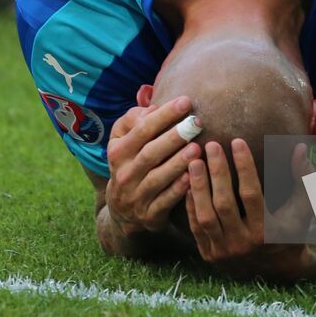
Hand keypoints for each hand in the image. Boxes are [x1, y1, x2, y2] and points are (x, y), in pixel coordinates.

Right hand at [104, 97, 201, 236]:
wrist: (122, 209)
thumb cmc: (131, 162)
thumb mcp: (124, 140)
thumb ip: (136, 120)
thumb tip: (153, 108)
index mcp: (118, 151)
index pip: (142, 129)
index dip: (164, 115)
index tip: (186, 101)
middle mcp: (124, 174)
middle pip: (150, 153)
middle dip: (174, 137)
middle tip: (197, 122)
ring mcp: (135, 196)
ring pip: (157, 178)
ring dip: (177, 163)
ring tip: (197, 148)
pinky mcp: (149, 215)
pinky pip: (165, 202)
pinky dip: (178, 190)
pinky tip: (192, 178)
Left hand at [185, 140, 314, 279]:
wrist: (276, 271)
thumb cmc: (291, 232)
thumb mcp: (304, 208)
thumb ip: (304, 178)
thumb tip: (300, 148)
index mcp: (266, 231)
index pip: (251, 194)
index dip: (244, 166)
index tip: (237, 141)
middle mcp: (243, 244)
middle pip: (224, 203)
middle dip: (217, 172)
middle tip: (211, 145)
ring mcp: (224, 251)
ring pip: (205, 216)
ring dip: (198, 187)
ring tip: (195, 161)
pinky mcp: (209, 255)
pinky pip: (195, 227)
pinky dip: (191, 204)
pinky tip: (188, 182)